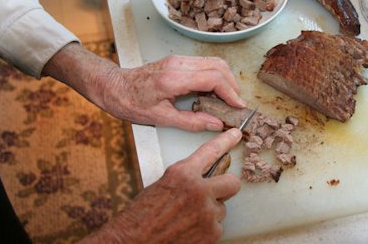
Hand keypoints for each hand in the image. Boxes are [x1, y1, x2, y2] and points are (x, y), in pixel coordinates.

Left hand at [43, 44, 244, 131]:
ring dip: (226, 78)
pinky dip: (216, 75)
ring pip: (214, 61)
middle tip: (236, 103)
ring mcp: (178, 59)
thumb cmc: (131, 103)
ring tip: (228, 98)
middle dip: (232, 84)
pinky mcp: (177, 60)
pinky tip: (215, 91)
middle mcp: (178, 64)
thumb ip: (191, 121)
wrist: (113, 87)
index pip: (213, 78)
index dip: (230, 92)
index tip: (238, 106)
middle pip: (218, 66)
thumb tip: (216, 124)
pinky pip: (205, 63)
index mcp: (174, 78)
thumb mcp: (161, 118)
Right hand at [80, 128, 242, 243]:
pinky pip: (218, 227)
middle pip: (232, 183)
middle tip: (214, 193)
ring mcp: (207, 213)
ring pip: (222, 208)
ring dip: (209, 212)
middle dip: (226, 187)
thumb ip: (186, 177)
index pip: (211, 151)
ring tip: (187, 218)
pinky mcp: (211, 234)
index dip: (226, 141)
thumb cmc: (141, 215)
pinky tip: (188, 231)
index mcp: (183, 174)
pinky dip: (206, 230)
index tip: (236, 135)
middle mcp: (198, 190)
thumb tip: (204, 177)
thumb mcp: (163, 184)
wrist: (131, 242)